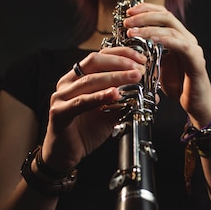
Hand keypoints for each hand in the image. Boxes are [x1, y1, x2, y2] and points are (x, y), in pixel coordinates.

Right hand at [40, 47, 146, 170]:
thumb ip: (126, 101)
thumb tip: (152, 94)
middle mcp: (68, 83)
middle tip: (139, 69)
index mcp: (78, 78)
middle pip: (94, 62)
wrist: (65, 155)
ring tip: (133, 78)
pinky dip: (99, 97)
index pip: (100, 57)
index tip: (140, 59)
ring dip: (115, 78)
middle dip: (120, 63)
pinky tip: (115, 94)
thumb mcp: (110, 113)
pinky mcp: (59, 112)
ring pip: (90, 80)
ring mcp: (61, 96)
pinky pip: (81, 102)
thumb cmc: (85, 131)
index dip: (121, 54)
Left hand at [124, 3, 210, 125]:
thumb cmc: (178, 86)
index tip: (129, 12)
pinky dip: (166, 40)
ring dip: (149, 29)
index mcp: (179, 38)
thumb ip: (150, 53)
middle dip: (144, 16)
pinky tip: (152, 40)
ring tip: (132, 32)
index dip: (146, 9)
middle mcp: (187, 39)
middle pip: (167, 16)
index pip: (163, 15)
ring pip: (172, 29)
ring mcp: (193, 49)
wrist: (195, 105)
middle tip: (127, 21)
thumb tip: (130, 45)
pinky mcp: (197, 61)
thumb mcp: (158, 66)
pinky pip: (182, 46)